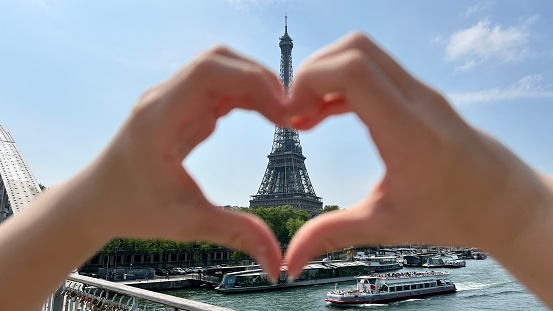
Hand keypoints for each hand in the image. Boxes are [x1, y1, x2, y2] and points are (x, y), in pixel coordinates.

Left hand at [82, 47, 285, 278]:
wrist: (98, 200)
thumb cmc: (133, 209)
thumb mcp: (186, 224)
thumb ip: (234, 234)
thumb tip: (277, 262)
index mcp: (159, 119)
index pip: (208, 73)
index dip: (253, 82)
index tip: (282, 113)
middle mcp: (163, 99)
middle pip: (218, 61)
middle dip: (260, 79)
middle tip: (290, 113)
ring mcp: (171, 98)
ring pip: (220, 67)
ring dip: (255, 84)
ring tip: (282, 115)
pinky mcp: (180, 105)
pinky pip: (218, 84)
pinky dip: (245, 93)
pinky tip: (264, 114)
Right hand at [284, 33, 551, 278]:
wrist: (502, 199)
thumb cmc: (452, 213)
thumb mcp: (386, 226)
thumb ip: (333, 235)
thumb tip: (290, 262)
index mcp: (408, 131)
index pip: (353, 71)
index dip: (310, 82)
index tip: (291, 118)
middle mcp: (417, 100)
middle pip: (355, 48)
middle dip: (311, 74)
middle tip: (294, 114)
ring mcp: (420, 91)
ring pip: (363, 51)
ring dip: (325, 75)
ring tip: (306, 117)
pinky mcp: (417, 92)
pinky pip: (372, 68)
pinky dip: (341, 82)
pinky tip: (326, 114)